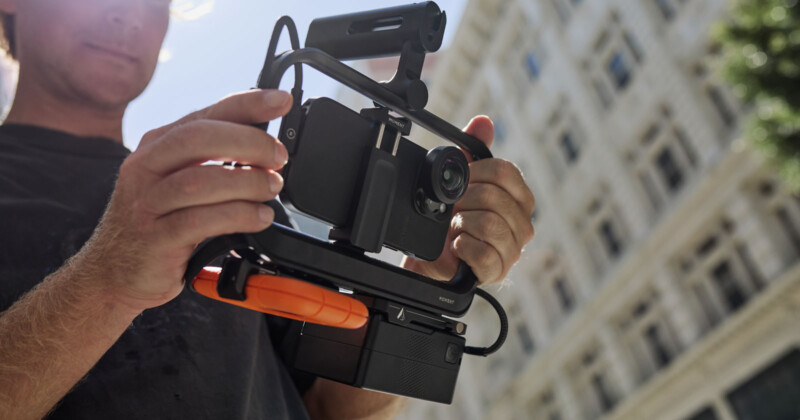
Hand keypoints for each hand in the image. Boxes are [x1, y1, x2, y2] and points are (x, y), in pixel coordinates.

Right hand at [72, 89, 291, 312]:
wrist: (114, 273)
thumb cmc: (157, 224)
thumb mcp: (180, 184)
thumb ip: (214, 161)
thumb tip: (268, 147)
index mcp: (158, 146)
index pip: (206, 113)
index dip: (247, 104)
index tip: (281, 101)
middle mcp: (147, 167)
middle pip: (199, 138)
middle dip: (248, 143)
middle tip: (278, 157)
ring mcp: (146, 202)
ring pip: (200, 181)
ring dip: (247, 182)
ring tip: (272, 188)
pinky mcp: (154, 238)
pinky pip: (199, 221)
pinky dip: (237, 216)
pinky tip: (259, 218)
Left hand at [402, 116, 535, 284]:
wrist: (433, 255)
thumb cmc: (452, 218)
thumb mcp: (460, 181)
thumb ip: (473, 149)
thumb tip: (483, 122)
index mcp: (519, 199)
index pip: (507, 173)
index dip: (477, 172)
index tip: (462, 179)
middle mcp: (522, 224)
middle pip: (495, 198)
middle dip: (464, 200)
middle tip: (453, 207)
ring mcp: (513, 250)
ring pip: (491, 225)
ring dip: (463, 223)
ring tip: (455, 227)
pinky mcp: (498, 271)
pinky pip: (485, 254)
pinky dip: (464, 247)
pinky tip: (458, 245)